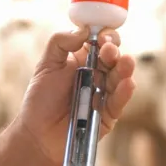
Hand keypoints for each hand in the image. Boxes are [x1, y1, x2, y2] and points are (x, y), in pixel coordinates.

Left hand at [15, 26, 135, 165]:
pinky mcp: (108, 114)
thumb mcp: (46, 65)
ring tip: (125, 62)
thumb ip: (60, 42)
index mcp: (83, 60)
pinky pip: (120, 101)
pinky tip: (127, 83)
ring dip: (125, 68)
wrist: (38, 135)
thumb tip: (84, 30)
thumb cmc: (40, 100)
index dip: (105, 36)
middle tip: (108, 51)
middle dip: (114, 51)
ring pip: (121, 77)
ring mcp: (104, 93)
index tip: (101, 36)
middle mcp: (97, 74)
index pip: (101, 42)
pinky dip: (125, 92)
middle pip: (114, 57)